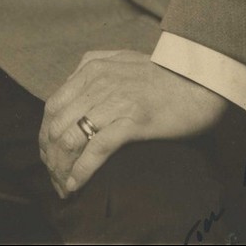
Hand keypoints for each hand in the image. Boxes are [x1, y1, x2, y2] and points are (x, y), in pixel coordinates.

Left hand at [39, 49, 227, 198]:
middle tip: (54, 177)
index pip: (53, 105)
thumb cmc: (164, 73)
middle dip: (50, 155)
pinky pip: (96, 149)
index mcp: (92, 68)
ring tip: (63, 185)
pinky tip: (75, 184)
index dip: (45, 134)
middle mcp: (97, 82)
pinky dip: (81, 170)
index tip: (47, 155)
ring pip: (71, 138)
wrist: (200, 80)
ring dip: (61, 167)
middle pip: (56, 125)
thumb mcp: (122, 60)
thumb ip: (96, 68)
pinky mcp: (132, 120)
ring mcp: (114, 101)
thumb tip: (73, 82)